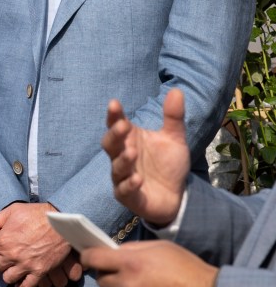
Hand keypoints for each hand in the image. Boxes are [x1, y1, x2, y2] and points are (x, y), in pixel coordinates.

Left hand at [0, 202, 79, 286]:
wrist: (60, 223)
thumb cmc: (36, 214)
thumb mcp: (12, 210)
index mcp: (3, 239)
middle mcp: (12, 255)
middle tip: (4, 257)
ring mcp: (26, 265)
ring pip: (8, 278)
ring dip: (8, 273)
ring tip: (12, 268)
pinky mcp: (39, 272)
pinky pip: (26, 286)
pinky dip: (22, 286)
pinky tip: (21, 281)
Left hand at [82, 240, 216, 286]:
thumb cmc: (187, 269)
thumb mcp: (159, 248)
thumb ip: (133, 248)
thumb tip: (114, 251)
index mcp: (130, 263)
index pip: (92, 258)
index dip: (88, 256)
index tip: (89, 257)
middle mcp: (127, 285)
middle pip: (102, 280)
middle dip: (110, 275)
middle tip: (126, 274)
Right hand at [103, 89, 189, 226]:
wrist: (177, 196)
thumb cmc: (167, 164)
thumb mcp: (174, 139)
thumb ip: (173, 117)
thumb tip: (177, 90)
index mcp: (129, 139)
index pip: (116, 124)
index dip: (114, 115)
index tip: (115, 103)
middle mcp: (122, 156)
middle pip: (110, 144)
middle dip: (114, 135)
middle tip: (123, 126)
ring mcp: (122, 176)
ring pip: (116, 167)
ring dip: (123, 160)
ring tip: (132, 153)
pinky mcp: (128, 196)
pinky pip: (123, 190)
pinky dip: (129, 185)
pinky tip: (137, 179)